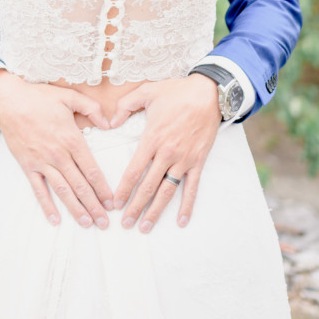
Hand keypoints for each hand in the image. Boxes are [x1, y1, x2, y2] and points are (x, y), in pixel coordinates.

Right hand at [0, 70, 113, 227]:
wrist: (9, 102)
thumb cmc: (40, 98)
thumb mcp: (70, 96)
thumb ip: (92, 108)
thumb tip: (109, 123)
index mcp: (71, 139)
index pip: (91, 170)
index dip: (103, 188)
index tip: (112, 202)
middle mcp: (58, 155)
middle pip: (80, 185)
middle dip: (94, 205)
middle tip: (105, 223)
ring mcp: (42, 162)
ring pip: (62, 191)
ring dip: (76, 209)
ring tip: (87, 224)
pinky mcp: (28, 166)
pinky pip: (38, 190)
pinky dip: (46, 206)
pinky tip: (55, 220)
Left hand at [110, 75, 220, 231]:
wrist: (209, 93)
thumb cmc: (177, 92)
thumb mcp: (147, 91)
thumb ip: (125, 105)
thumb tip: (109, 122)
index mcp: (152, 138)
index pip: (134, 170)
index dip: (124, 189)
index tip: (116, 204)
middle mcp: (167, 153)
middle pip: (148, 186)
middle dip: (136, 207)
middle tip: (126, 224)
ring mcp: (184, 159)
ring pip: (167, 191)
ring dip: (156, 210)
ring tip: (145, 227)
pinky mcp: (198, 161)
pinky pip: (192, 187)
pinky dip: (187, 205)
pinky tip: (181, 221)